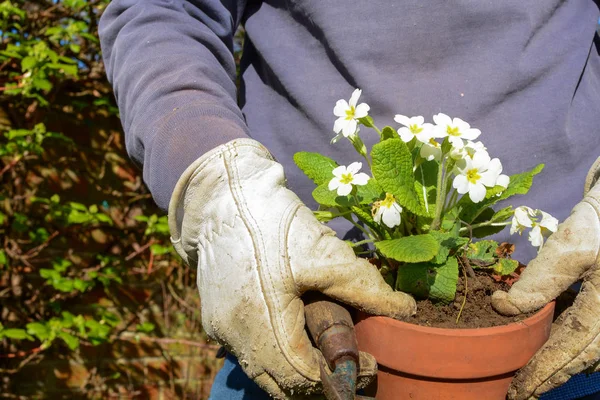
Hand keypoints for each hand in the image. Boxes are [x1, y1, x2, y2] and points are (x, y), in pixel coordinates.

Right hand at [168, 139, 415, 398]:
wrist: (222, 198)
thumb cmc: (272, 221)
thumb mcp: (322, 251)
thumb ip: (364, 286)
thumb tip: (405, 309)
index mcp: (260, 321)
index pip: (303, 377)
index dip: (341, 377)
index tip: (369, 363)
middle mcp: (234, 335)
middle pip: (281, 385)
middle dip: (320, 381)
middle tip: (352, 364)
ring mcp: (220, 329)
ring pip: (264, 372)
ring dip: (298, 370)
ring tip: (329, 350)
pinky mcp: (215, 320)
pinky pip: (251, 353)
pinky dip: (278, 355)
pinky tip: (299, 334)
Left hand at [492, 158, 599, 399]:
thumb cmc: (599, 225)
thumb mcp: (568, 247)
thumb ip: (539, 281)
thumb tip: (502, 308)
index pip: (573, 345)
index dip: (545, 369)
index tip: (520, 388)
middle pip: (583, 356)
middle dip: (551, 376)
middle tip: (521, 394)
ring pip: (589, 351)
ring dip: (560, 365)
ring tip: (530, 380)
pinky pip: (591, 337)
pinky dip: (568, 347)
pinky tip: (547, 352)